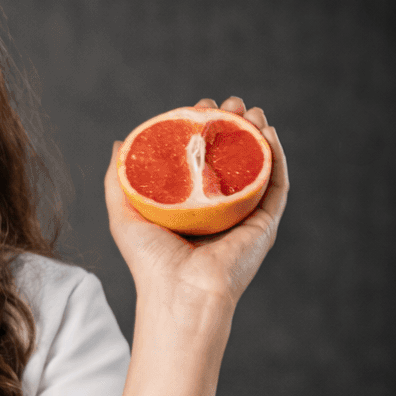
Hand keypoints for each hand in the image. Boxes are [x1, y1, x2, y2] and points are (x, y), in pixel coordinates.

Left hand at [103, 96, 289, 309]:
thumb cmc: (148, 260)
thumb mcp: (124, 213)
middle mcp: (219, 207)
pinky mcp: (265, 223)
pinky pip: (277, 184)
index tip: (198, 106)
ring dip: (257, 133)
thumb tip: (119, 144)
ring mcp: (244, 214)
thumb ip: (119, 179)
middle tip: (227, 103)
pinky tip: (268, 133)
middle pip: (231, 156)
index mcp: (190, 204)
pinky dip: (276, 157)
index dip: (201, 128)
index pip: (200, 157)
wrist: (180, 292)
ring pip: (258, 164)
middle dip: (232, 124)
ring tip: (250, 110)